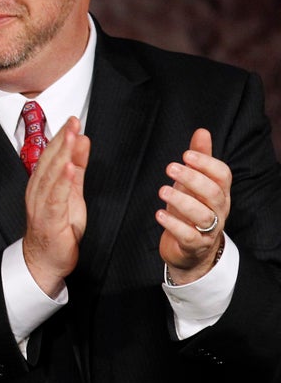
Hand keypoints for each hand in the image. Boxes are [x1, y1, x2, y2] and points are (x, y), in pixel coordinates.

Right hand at [23, 116, 89, 296]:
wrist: (45, 261)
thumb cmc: (58, 228)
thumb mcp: (72, 194)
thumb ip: (76, 168)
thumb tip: (82, 141)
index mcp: (42, 185)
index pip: (51, 155)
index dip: (62, 137)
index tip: (73, 120)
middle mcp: (38, 192)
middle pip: (49, 162)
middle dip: (62, 140)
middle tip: (73, 122)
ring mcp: (41, 206)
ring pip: (51, 176)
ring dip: (62, 155)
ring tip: (72, 138)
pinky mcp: (49, 220)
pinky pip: (55, 198)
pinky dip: (62, 182)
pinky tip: (69, 169)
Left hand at [157, 128, 230, 283]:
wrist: (190, 251)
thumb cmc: (191, 211)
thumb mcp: (194, 184)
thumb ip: (199, 159)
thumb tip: (202, 131)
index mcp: (220, 193)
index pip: (223, 175)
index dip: (207, 163)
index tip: (186, 154)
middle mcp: (218, 210)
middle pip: (214, 193)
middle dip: (193, 179)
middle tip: (170, 168)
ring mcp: (209, 230)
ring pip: (203, 216)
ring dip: (182, 201)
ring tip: (162, 190)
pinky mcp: (195, 246)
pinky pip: (188, 236)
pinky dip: (174, 225)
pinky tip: (159, 214)